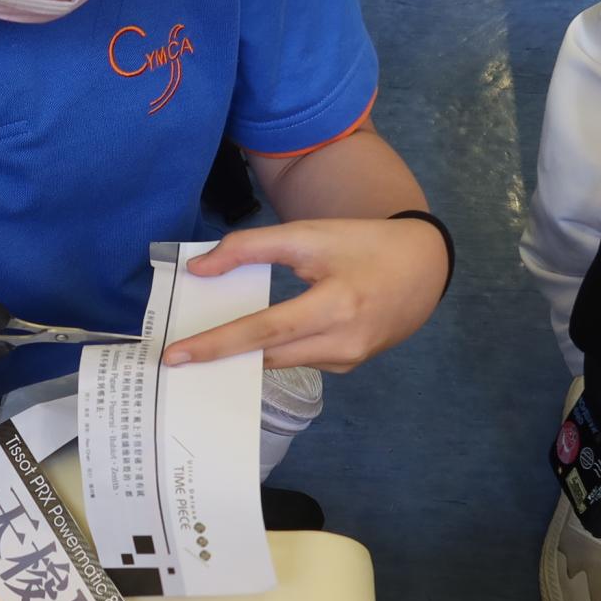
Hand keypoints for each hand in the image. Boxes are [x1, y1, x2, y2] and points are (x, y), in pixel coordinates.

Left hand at [161, 218, 446, 372]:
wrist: (424, 267)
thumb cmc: (363, 244)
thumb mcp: (308, 235)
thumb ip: (250, 248)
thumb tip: (199, 269)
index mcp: (335, 305)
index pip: (264, 331)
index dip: (217, 344)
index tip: (175, 356)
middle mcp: (343, 342)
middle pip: (267, 355)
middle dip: (223, 356)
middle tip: (178, 356)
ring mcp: (348, 360)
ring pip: (282, 361)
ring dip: (248, 354)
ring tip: (210, 345)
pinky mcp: (349, 365)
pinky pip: (300, 360)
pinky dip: (277, 350)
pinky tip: (261, 340)